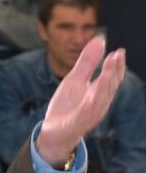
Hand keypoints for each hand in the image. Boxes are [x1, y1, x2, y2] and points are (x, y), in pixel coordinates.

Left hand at [36, 37, 126, 164]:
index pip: (111, 77)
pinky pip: (86, 113)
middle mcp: (98, 103)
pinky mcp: (77, 123)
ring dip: (106, 84)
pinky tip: (92, 94)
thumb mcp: (74, 80)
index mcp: (99, 92)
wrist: (53, 132)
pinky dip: (90, 104)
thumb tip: (100, 39)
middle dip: (113, 71)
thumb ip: (87, 62)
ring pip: (101, 98)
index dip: (116, 65)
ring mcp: (89, 114)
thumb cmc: (67, 106)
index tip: (119, 52)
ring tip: (109, 69)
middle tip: (117, 55)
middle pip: (109, 86)